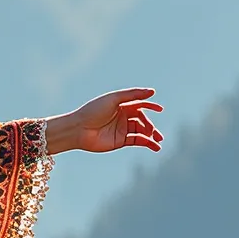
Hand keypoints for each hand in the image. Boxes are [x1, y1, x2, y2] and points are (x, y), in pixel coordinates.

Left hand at [47, 88, 162, 155]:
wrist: (78, 129)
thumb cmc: (93, 111)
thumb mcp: (113, 99)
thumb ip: (133, 95)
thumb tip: (152, 91)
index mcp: (121, 105)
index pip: (140, 105)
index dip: (151, 106)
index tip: (160, 109)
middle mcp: (122, 117)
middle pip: (142, 120)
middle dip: (150, 125)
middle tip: (154, 131)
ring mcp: (122, 129)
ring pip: (141, 131)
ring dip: (152, 135)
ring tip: (159, 140)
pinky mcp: (120, 141)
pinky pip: (137, 141)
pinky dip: (147, 143)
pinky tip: (154, 145)